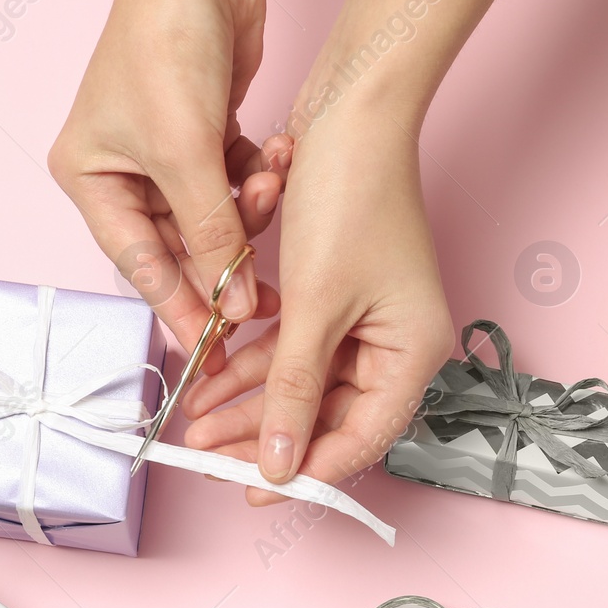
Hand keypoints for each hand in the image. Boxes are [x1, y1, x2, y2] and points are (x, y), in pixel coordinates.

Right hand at [48, 0, 289, 374]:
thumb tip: (234, 306)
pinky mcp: (209, 133)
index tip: (217, 356)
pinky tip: (278, 155)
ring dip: (253, 212)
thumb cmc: (165, 44)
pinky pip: (239, 182)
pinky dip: (262, 178)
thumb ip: (211, 236)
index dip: (181, 313)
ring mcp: (169, 153)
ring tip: (272, 184)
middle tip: (271, 298)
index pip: (141, 267)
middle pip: (183, 249)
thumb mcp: (186, 155)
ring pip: (219, 218)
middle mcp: (125, 171)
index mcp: (92, 180)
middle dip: (229, 263)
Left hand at [182, 108, 452, 502]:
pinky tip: (214, 379)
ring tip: (195, 421)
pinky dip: (258, 362)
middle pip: (327, 419)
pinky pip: (297, 351)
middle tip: (204, 456)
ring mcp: (369, 325)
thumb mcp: (314, 308)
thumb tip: (280, 466)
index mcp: (412, 356)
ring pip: (304, 387)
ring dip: (251, 403)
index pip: (357, 441)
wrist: (350, 115)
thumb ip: (293, 391)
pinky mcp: (340, 301)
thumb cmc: (350, 200)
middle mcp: (398, 348)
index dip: (304, 473)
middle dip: (263, 437)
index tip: (251, 492)